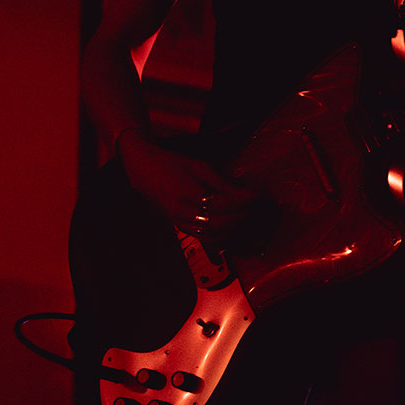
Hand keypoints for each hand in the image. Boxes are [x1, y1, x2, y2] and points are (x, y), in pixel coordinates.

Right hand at [116, 129, 262, 237]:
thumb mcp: (198, 166)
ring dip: (237, 232)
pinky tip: (238, 237)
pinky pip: (205, 239)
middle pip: (221, 221)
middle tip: (262, 211)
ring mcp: (181, 222)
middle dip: (245, 218)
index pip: (223, 202)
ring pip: (214, 234)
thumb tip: (245, 193)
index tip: (260, 196)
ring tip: (255, 225)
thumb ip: (221, 181)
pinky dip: (224, 240)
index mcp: (188, 192)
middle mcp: (183, 211)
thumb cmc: (172, 164)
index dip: (244, 201)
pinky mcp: (181, 227)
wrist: (143, 171)